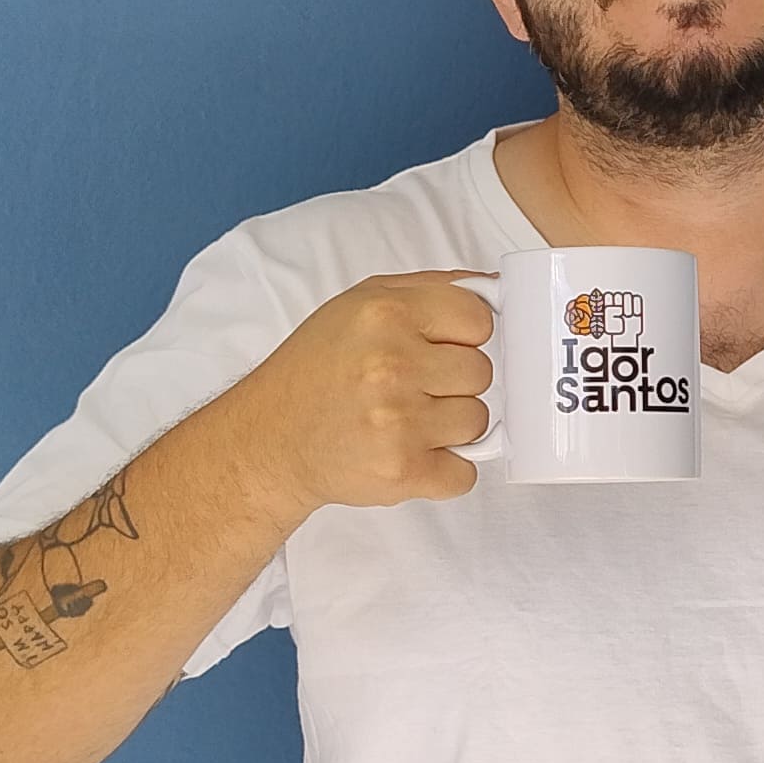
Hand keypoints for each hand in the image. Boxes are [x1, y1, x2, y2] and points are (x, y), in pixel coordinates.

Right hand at [220, 271, 498, 512]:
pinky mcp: (403, 471)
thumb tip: (493, 289)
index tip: (436, 347)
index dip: (462, 336)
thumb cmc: (317, 369)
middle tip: (410, 387)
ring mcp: (399, 422)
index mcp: (386, 313)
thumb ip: (431, 289)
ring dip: (449, 426)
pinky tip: (408, 452)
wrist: (270, 439)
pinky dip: (444, 470)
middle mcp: (392, 364)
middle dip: (452, 382)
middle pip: (481, 372)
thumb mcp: (360, 304)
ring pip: (478, 422)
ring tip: (403, 420)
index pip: (478, 319)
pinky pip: (466, 473)